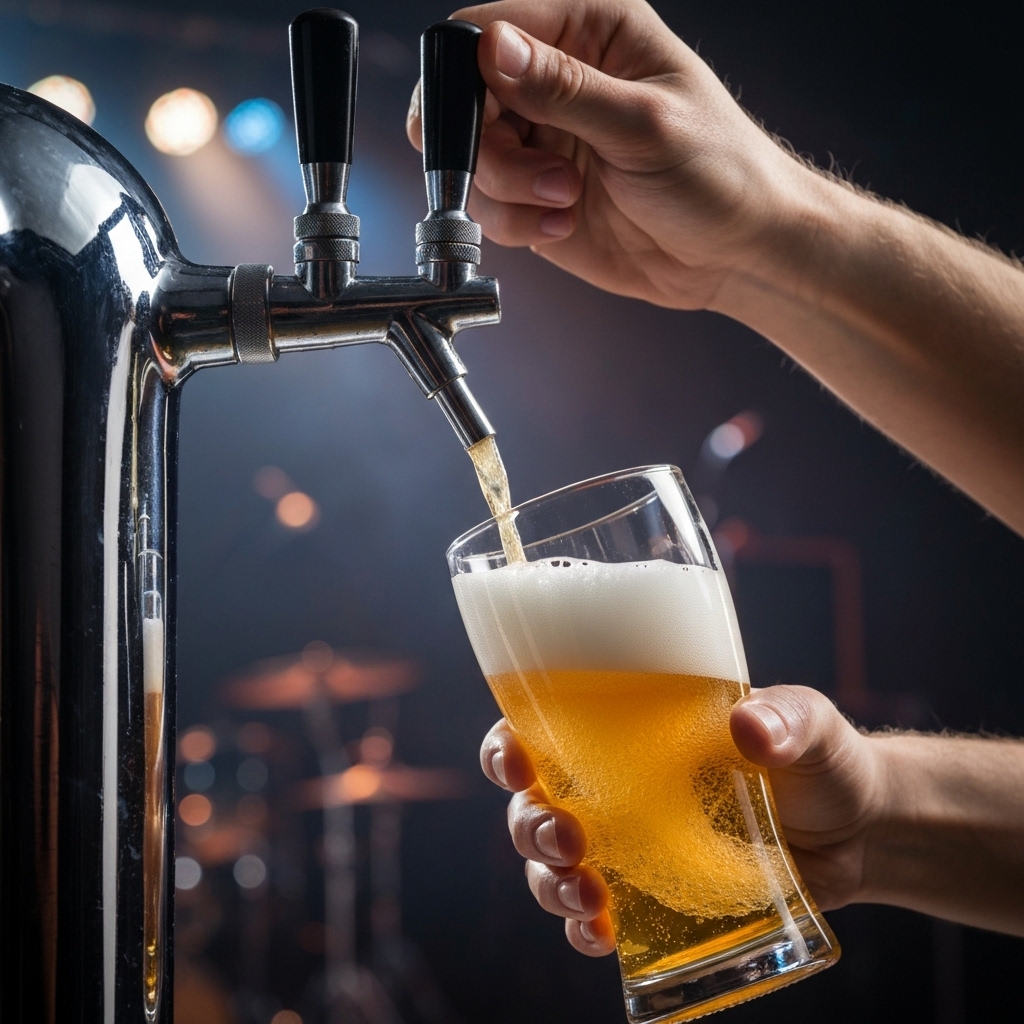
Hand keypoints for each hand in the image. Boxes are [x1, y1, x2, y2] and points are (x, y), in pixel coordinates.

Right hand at [406, 0, 814, 310]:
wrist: (736, 253)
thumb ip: (565, 89)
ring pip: (471, 160)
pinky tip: (564, 224)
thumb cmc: (719, 173)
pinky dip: (514, 224)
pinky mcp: (537, 196)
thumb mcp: (645, 125)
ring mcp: (544, 141)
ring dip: (507, 191)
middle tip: (542, 175)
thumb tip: (493, 49)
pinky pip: (491, 207)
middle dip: (489, 149)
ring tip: (566, 202)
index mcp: (588, 31)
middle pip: (463, 100)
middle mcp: (557, 81)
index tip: (489, 124)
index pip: (488, 28)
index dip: (469, 76)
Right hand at [479, 685, 884, 955]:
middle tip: (568, 839)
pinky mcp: (654, 897)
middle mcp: (615, 786)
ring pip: (552, 865)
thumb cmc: (821, 761)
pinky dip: (584, 930)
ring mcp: (631, 845)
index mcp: (630, 731)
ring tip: (589, 898)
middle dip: (529, 825)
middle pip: (532, 804)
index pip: (542, 728)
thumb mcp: (808, 726)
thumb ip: (785, 720)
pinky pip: (595, 918)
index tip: (516, 761)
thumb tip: (750, 728)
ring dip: (550, 883)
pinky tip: (601, 935)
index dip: (508, 745)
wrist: (861, 833)